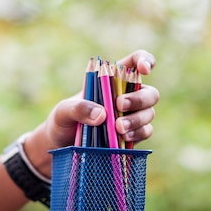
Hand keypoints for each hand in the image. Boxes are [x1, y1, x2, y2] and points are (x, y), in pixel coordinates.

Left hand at [24, 50, 159, 176]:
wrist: (61, 148)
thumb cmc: (62, 122)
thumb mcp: (63, 112)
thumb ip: (79, 108)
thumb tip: (102, 114)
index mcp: (110, 80)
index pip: (135, 62)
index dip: (145, 61)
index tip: (143, 69)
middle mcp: (125, 95)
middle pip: (149, 91)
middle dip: (139, 98)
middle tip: (119, 105)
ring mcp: (131, 116)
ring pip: (149, 112)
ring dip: (137, 119)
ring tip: (118, 128)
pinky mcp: (132, 135)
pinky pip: (146, 131)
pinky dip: (137, 133)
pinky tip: (123, 138)